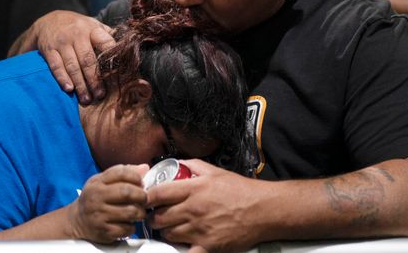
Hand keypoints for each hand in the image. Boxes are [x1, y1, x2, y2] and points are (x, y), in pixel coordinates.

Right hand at [26, 10, 115, 103]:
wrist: (48, 20)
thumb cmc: (77, 27)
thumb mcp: (93, 25)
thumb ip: (108, 35)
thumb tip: (128, 47)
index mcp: (92, 29)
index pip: (105, 43)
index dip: (112, 60)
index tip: (117, 76)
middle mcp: (77, 34)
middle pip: (88, 60)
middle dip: (95, 80)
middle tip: (100, 95)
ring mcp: (62, 42)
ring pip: (72, 66)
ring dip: (80, 84)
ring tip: (86, 99)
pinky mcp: (49, 49)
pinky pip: (56, 66)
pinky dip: (62, 78)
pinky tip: (69, 89)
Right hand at [66, 164, 148, 242]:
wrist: (77, 220)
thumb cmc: (94, 198)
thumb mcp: (103, 181)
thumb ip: (122, 173)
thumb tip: (144, 168)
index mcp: (97, 183)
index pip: (121, 173)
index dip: (136, 176)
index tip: (141, 182)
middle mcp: (97, 198)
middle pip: (126, 192)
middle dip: (141, 195)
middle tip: (144, 198)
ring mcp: (100, 216)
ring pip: (130, 212)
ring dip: (140, 212)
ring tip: (138, 212)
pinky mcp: (104, 231)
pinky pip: (126, 228)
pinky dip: (132, 227)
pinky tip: (128, 223)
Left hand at [147, 159, 265, 252]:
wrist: (263, 210)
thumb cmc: (241, 190)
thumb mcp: (215, 171)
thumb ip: (193, 165)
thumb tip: (178, 163)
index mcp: (193, 189)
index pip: (157, 194)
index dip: (145, 198)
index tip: (144, 199)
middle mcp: (193, 210)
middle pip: (158, 218)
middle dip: (153, 217)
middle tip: (156, 216)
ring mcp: (199, 230)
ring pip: (168, 235)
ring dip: (166, 233)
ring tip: (171, 228)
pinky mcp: (208, 246)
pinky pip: (186, 252)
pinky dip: (181, 249)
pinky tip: (183, 244)